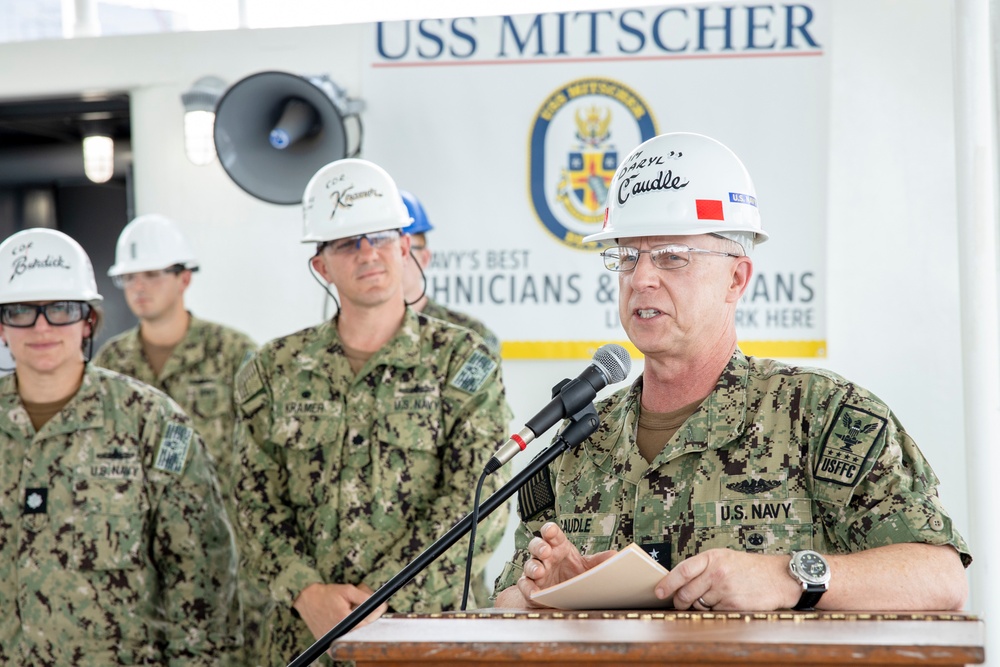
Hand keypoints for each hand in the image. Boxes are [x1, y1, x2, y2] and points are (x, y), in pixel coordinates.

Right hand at [292, 582, 387, 640]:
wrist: (307, 600)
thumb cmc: (327, 594)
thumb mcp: (348, 590)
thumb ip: (365, 599)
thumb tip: (381, 606)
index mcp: (345, 621)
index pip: (370, 624)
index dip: (375, 614)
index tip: (377, 607)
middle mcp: (339, 634)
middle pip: (364, 631)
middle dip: (366, 619)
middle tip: (359, 607)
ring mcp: (334, 643)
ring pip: (355, 636)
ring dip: (357, 625)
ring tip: (349, 613)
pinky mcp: (330, 647)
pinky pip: (346, 641)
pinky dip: (349, 632)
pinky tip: (344, 622)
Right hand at [515, 522, 616, 606]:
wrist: (561, 594)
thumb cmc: (572, 574)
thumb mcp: (587, 567)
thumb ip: (599, 561)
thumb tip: (615, 556)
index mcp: (558, 546)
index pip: (552, 534)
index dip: (549, 530)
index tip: (550, 531)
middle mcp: (545, 556)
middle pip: (537, 545)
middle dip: (539, 546)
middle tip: (546, 551)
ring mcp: (537, 571)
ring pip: (529, 564)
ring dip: (533, 567)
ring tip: (540, 572)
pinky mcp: (531, 587)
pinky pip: (524, 585)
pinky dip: (527, 588)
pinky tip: (534, 592)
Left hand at [655, 549, 798, 610]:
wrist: (779, 578)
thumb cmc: (750, 568)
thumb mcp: (725, 558)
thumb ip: (704, 567)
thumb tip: (680, 582)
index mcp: (713, 557)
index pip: (683, 570)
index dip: (668, 582)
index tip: (659, 591)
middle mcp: (717, 572)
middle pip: (686, 592)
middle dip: (679, 600)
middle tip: (680, 603)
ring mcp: (724, 589)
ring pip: (699, 604)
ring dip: (699, 606)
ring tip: (712, 599)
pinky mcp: (732, 605)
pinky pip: (713, 612)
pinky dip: (714, 611)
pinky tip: (724, 603)